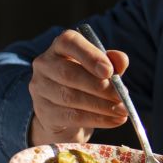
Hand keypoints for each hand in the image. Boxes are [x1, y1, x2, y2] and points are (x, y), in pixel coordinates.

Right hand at [28, 28, 129, 145]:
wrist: (65, 113)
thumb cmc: (87, 82)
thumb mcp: (102, 69)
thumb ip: (113, 62)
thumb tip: (121, 60)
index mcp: (60, 46)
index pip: (69, 42)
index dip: (90, 56)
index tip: (109, 71)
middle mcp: (45, 64)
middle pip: (69, 74)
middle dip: (100, 86)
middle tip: (121, 96)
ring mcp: (40, 89)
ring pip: (70, 97)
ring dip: (101, 105)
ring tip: (122, 110)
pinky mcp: (43, 112)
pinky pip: (71, 116)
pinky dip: (97, 119)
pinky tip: (114, 120)